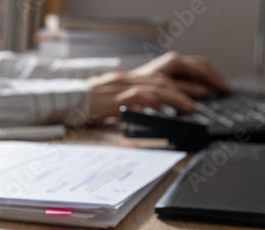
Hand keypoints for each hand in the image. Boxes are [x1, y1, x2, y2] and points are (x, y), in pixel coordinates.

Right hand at [86, 51, 229, 123]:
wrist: (65, 101)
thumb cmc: (87, 105)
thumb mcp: (111, 104)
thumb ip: (129, 107)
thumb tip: (146, 115)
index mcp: (127, 80)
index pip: (158, 79)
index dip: (178, 87)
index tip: (193, 96)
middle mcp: (126, 79)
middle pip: (161, 80)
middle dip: (182, 90)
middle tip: (199, 101)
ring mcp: (119, 87)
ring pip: (153, 87)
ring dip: (173, 97)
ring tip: (188, 107)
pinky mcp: (112, 98)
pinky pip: (136, 96)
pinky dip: (150, 102)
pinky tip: (161, 109)